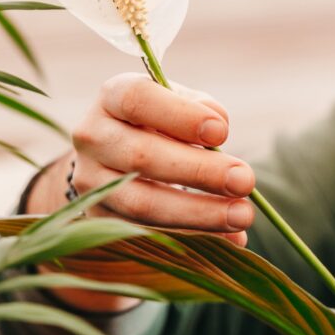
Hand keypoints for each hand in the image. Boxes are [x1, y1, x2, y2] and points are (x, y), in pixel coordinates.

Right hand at [27, 73, 255, 311]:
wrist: (115, 156)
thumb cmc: (159, 121)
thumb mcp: (177, 104)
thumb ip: (200, 109)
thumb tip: (220, 132)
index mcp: (111, 97)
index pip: (138, 100)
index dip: (180, 116)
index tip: (222, 133)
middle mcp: (92, 137)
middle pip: (142, 157)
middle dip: (199, 172)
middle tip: (244, 181)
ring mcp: (89, 182)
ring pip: (141, 203)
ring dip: (197, 213)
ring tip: (242, 215)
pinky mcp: (100, 218)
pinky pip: (146, 233)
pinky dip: (190, 237)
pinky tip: (228, 236)